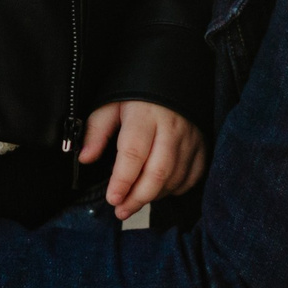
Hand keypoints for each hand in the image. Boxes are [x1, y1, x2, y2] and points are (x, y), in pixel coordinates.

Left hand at [78, 100, 206, 219]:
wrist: (175, 76)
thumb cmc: (138, 94)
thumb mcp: (111, 105)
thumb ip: (97, 131)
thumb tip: (85, 158)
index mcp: (145, 116)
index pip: (133, 153)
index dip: (122, 180)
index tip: (112, 198)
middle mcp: (171, 128)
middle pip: (157, 172)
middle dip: (138, 197)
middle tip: (121, 211)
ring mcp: (190, 138)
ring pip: (174, 178)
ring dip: (154, 196)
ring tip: (135, 201)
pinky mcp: (202, 145)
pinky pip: (192, 177)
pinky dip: (175, 190)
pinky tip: (159, 191)